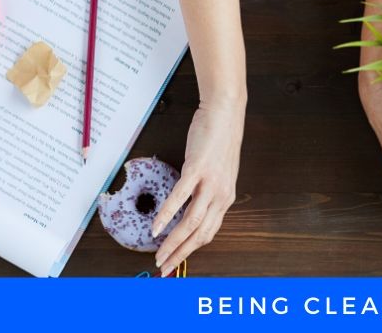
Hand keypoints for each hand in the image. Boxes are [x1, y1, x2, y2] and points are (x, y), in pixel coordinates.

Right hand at [152, 98, 244, 275]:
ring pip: (191, 222)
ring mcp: (209, 183)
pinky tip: (156, 226)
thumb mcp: (219, 172)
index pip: (208, 233)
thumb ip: (208, 191)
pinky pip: (180, 197)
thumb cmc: (219, 140)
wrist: (225, 114)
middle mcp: (220, 195)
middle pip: (199, 234)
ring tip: (159, 254)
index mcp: (225, 198)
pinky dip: (167, 215)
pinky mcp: (197, 169)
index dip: (191, 250)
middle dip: (180, 254)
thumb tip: (191, 207)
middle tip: (164, 267)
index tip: (176, 262)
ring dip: (173, 242)